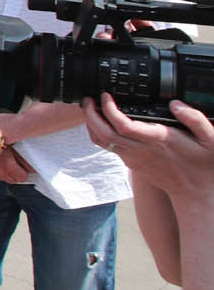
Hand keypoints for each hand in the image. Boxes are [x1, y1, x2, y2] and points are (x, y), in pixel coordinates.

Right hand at [0, 146, 32, 183]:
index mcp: (7, 165)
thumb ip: (22, 158)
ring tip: (4, 161)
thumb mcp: (12, 146)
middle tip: (15, 164)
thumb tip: (31, 167)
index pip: (22, 178)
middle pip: (12, 180)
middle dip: (15, 174)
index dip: (24, 173)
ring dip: (4, 172)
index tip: (24, 168)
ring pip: (1, 178)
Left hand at [86, 95, 213, 200]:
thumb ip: (195, 119)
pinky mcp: (132, 164)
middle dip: (90, 114)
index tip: (106, 95)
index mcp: (158, 140)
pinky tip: (105, 124)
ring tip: (91, 108)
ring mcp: (134, 159)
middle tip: (88, 99)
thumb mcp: (210, 140)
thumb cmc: (204, 165)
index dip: (109, 109)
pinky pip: (109, 148)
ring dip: (92, 124)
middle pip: (103, 133)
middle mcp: (141, 150)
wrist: (197, 193)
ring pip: (102, 142)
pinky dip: (100, 134)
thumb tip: (176, 104)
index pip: (123, 125)